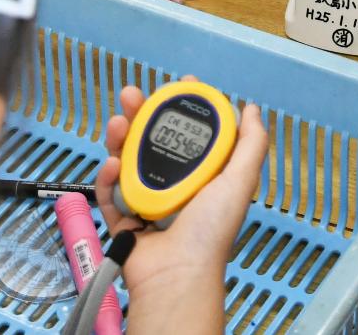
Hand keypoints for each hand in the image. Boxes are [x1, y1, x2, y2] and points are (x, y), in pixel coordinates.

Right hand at [96, 86, 268, 321]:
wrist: (177, 274)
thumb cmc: (211, 229)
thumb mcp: (240, 181)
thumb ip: (250, 144)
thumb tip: (252, 108)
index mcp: (203, 175)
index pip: (192, 132)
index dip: (185, 106)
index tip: (180, 84)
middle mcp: (174, 184)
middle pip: (153, 139)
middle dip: (141, 114)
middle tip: (132, 95)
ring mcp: (146, 201)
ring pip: (127, 160)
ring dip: (119, 138)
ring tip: (116, 124)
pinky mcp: (122, 218)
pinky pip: (109, 192)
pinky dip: (106, 178)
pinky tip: (110, 167)